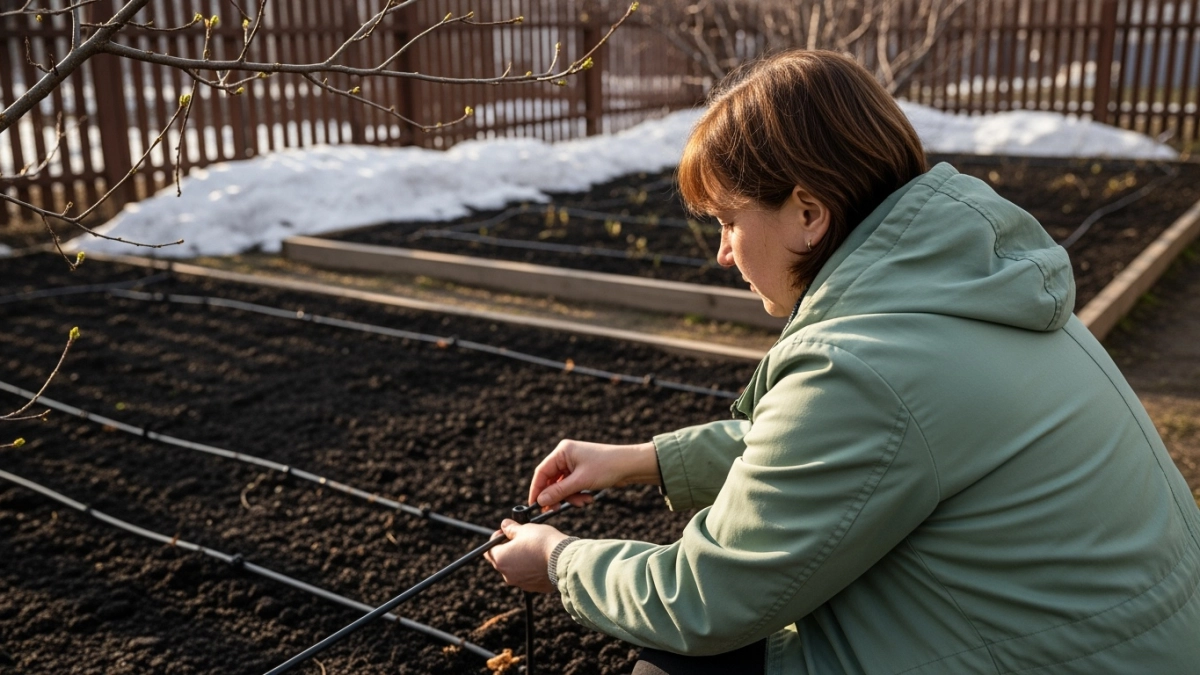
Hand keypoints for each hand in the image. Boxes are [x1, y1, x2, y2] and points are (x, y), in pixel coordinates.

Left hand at [484, 520, 567, 593]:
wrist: (564, 559)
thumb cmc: (542, 542)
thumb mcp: (524, 529)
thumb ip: (511, 528)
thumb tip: (504, 525)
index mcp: (501, 560)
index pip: (489, 549)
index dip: (496, 538)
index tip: (505, 532)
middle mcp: (507, 575)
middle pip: (501, 560)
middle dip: (507, 549)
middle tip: (519, 538)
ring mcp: (521, 583)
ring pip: (515, 569)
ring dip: (519, 560)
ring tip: (532, 548)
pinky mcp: (535, 587)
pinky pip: (528, 577)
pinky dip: (531, 569)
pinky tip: (540, 559)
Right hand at [529, 439, 660, 511]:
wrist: (630, 465)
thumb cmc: (606, 467)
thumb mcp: (581, 482)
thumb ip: (559, 491)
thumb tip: (540, 500)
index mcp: (562, 451)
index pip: (542, 472)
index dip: (537, 489)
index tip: (534, 505)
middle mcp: (566, 455)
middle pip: (552, 480)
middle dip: (557, 496)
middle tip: (557, 510)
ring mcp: (574, 463)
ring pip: (563, 485)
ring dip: (570, 497)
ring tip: (584, 502)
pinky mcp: (582, 471)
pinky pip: (572, 486)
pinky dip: (578, 494)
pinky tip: (588, 498)